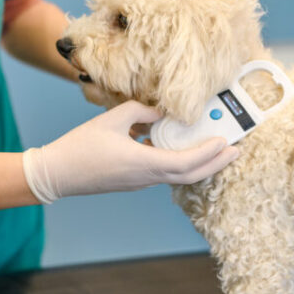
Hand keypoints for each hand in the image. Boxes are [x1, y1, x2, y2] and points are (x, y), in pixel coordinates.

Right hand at [23, 100, 239, 202]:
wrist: (58, 173)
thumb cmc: (81, 146)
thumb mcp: (112, 119)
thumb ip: (141, 111)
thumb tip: (161, 112)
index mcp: (143, 163)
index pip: (186, 163)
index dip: (209, 154)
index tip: (227, 143)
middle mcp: (146, 177)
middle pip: (189, 176)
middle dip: (215, 164)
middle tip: (235, 151)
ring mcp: (139, 182)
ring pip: (178, 176)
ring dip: (200, 164)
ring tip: (216, 149)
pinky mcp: (132, 181)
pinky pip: (163, 172)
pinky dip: (179, 162)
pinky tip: (179, 147)